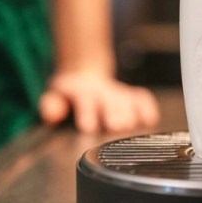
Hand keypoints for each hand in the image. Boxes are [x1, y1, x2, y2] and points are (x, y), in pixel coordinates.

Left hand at [39, 71, 160, 133]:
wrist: (85, 75)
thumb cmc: (69, 93)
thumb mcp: (54, 95)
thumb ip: (51, 105)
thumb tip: (52, 114)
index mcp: (82, 92)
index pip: (85, 101)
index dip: (87, 113)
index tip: (88, 126)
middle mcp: (103, 92)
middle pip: (110, 102)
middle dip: (113, 113)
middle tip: (115, 125)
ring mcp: (118, 93)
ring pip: (127, 101)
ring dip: (130, 112)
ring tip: (131, 124)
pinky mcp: (131, 95)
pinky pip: (142, 98)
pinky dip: (147, 107)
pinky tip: (150, 119)